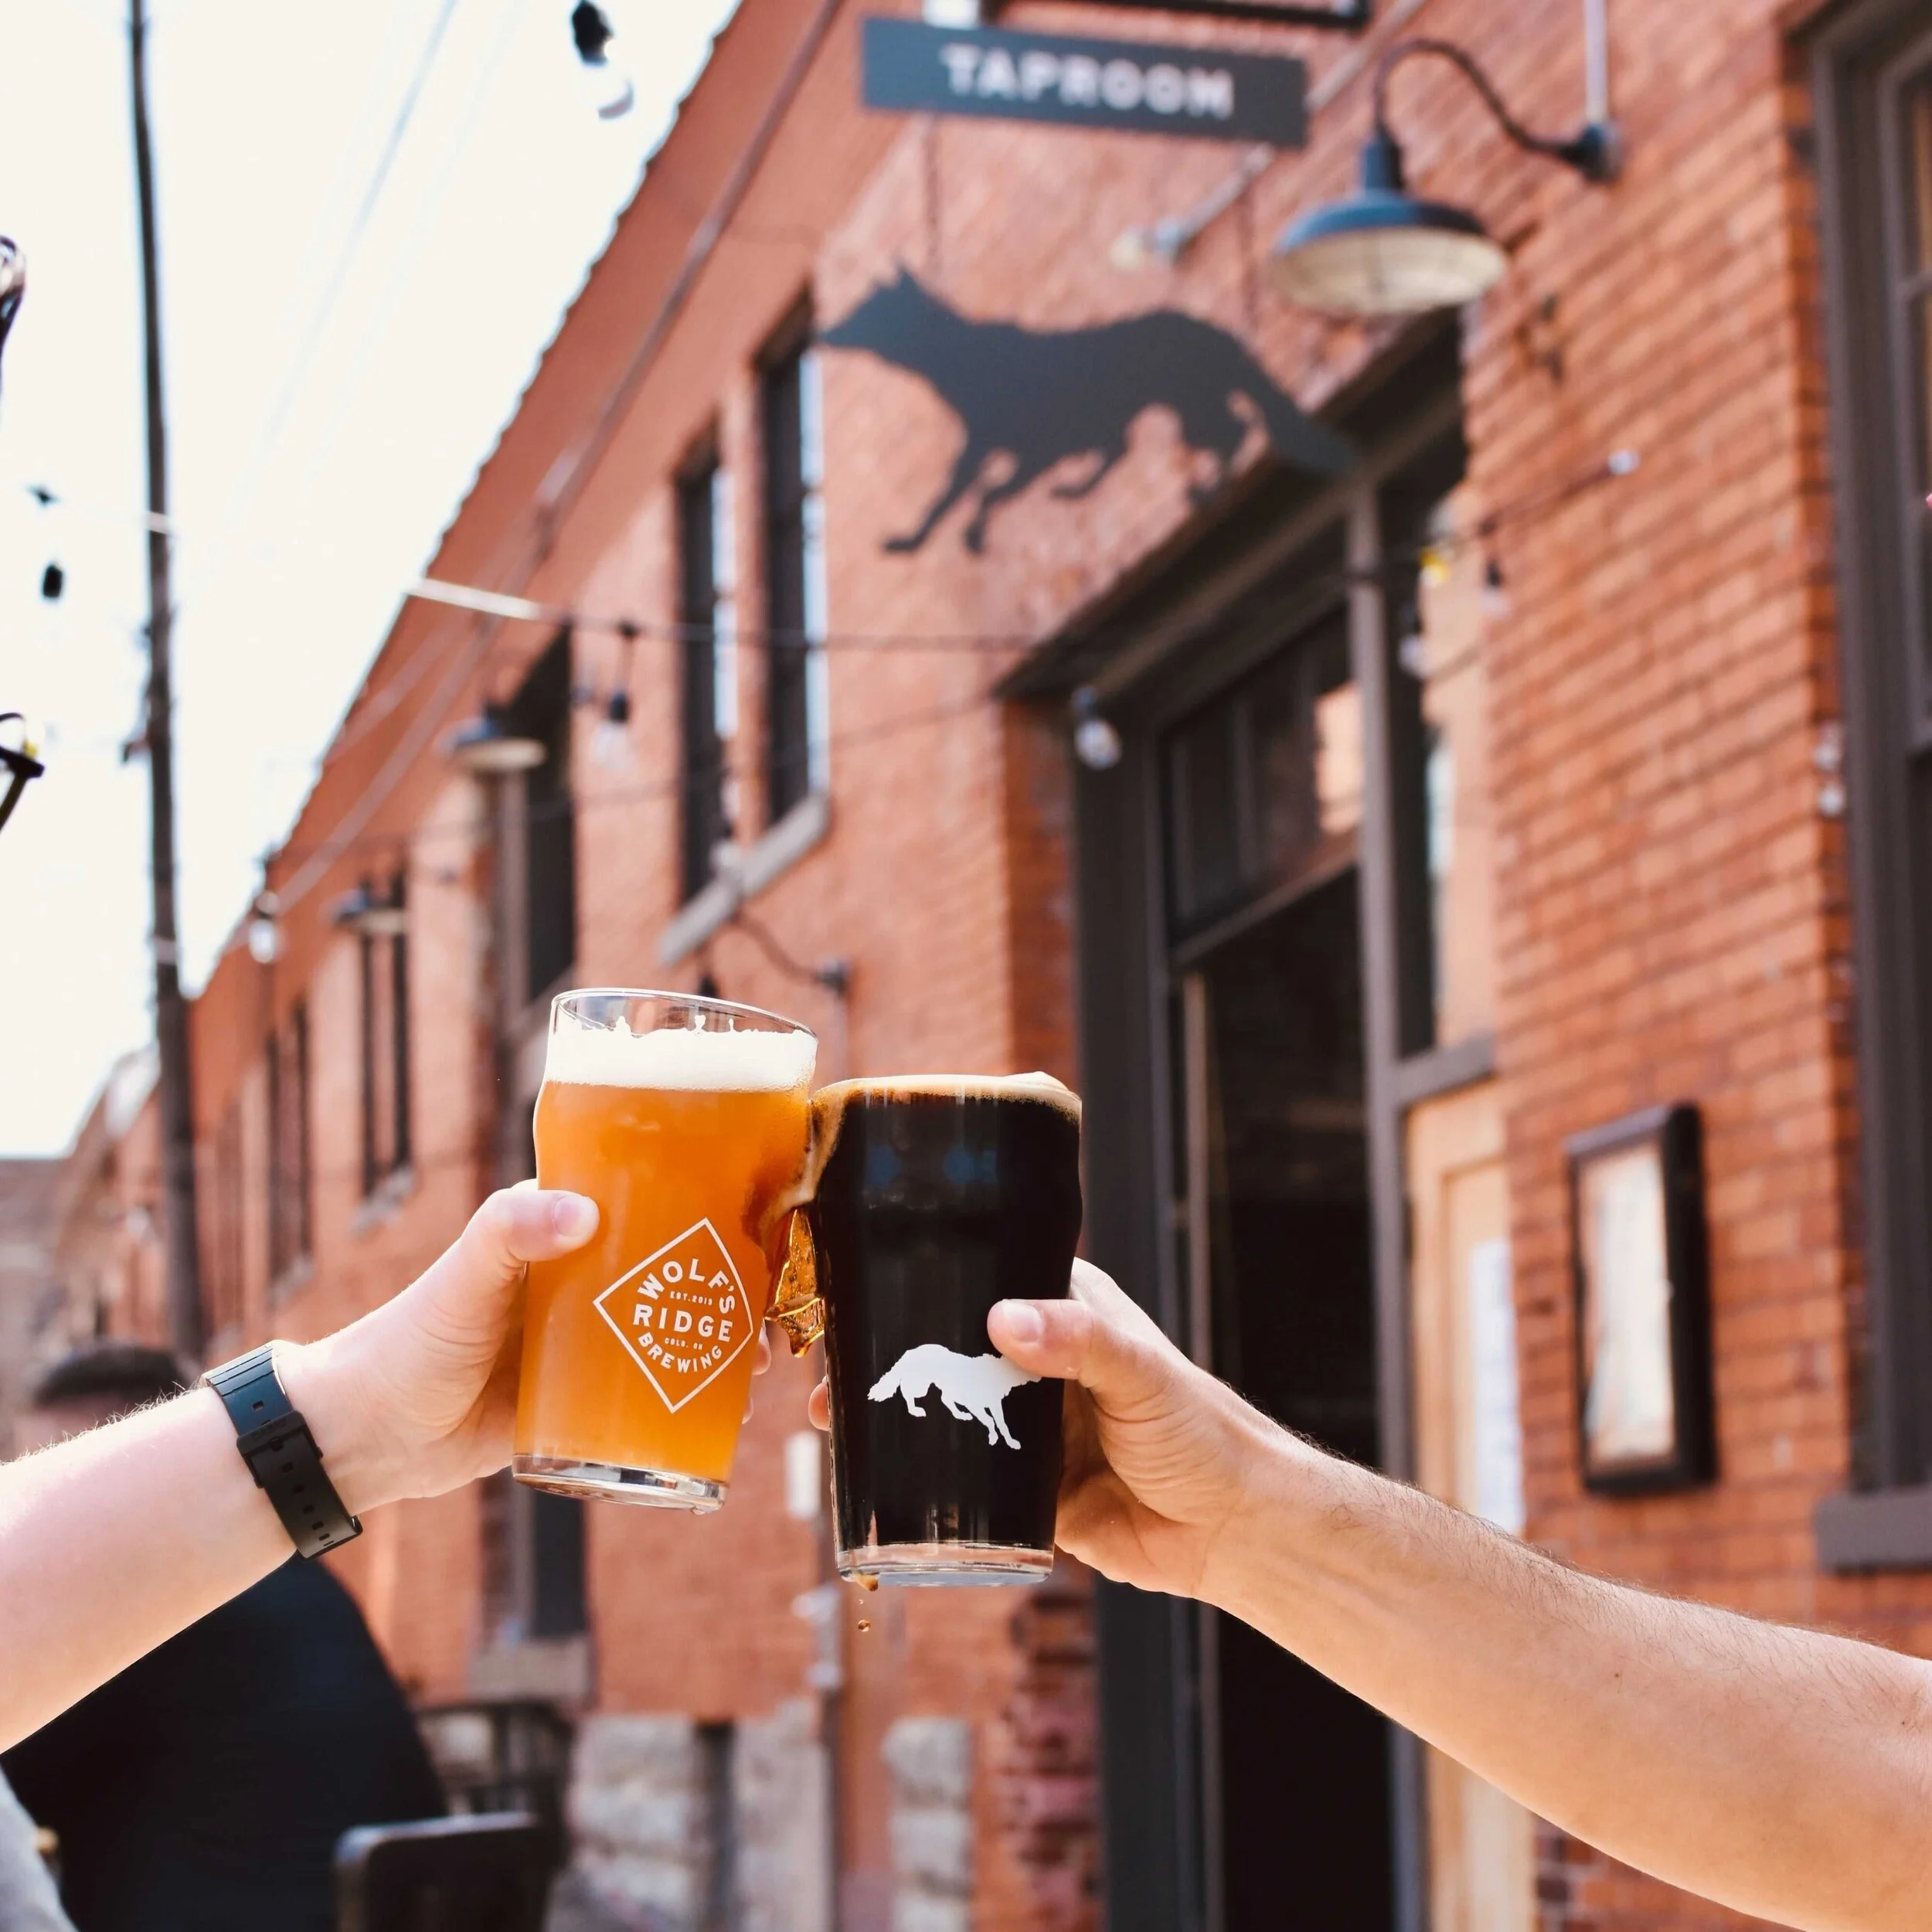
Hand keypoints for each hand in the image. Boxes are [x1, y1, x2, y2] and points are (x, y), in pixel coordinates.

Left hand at [280, 1185, 776, 1514]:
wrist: (368, 1439)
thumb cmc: (409, 1339)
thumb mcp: (462, 1277)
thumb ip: (510, 1231)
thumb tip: (582, 1210)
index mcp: (563, 1232)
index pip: (648, 1197)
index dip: (706, 1199)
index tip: (760, 1210)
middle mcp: (588, 1278)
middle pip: (680, 1267)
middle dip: (736, 1280)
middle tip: (777, 1301)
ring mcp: (593, 1341)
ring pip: (679, 1330)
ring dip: (728, 1339)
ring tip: (765, 1358)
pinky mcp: (590, 1401)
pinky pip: (656, 1394)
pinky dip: (699, 1396)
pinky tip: (734, 1407)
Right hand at [805, 1259, 1273, 1600]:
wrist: (1233, 1531)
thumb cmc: (1202, 1432)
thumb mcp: (1139, 1373)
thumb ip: (1076, 1342)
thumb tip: (1002, 1320)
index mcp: (1064, 1312)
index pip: (980, 1283)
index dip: (921, 1289)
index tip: (863, 1300)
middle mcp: (1038, 1365)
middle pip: (948, 1354)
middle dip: (888, 1363)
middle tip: (831, 1379)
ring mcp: (1028, 1429)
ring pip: (945, 1419)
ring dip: (893, 1423)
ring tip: (834, 1427)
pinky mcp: (1026, 1494)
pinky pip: (962, 1486)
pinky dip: (920, 1483)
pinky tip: (875, 1484)